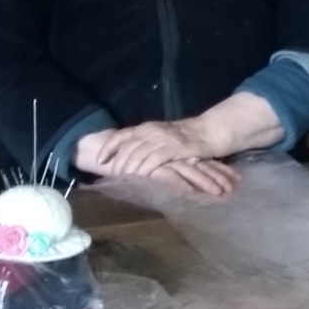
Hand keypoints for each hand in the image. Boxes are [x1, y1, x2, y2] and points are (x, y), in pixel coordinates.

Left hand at [81, 121, 238, 197]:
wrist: (209, 131)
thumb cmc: (185, 137)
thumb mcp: (162, 137)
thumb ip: (147, 144)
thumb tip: (129, 157)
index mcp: (146, 127)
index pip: (121, 135)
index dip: (108, 147)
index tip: (99, 160)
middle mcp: (150, 131)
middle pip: (126, 148)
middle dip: (117, 164)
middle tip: (113, 178)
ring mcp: (161, 138)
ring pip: (137, 154)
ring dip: (128, 169)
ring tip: (123, 181)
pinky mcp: (173, 148)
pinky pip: (153, 159)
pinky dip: (144, 169)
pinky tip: (140, 178)